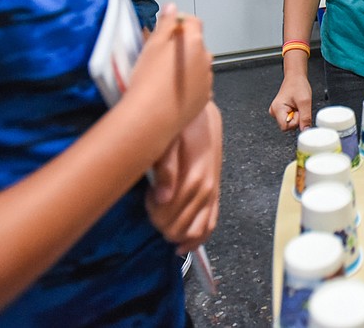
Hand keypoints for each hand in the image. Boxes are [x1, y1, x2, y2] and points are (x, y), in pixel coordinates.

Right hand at [128, 4, 213, 132]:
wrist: (151, 117)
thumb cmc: (148, 79)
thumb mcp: (152, 45)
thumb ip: (165, 24)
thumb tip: (172, 7)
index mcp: (194, 41)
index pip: (193, 22)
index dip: (179, 22)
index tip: (166, 30)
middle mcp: (206, 58)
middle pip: (196, 44)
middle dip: (182, 46)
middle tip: (160, 56)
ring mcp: (207, 79)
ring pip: (198, 65)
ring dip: (186, 65)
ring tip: (164, 76)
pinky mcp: (204, 98)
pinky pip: (198, 84)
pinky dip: (189, 83)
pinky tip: (171, 90)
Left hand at [147, 103, 222, 251]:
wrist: (204, 118)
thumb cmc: (184, 127)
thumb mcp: (169, 141)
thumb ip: (166, 169)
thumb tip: (161, 198)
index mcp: (194, 179)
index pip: (168, 214)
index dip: (152, 211)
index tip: (148, 195)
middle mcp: (206, 191)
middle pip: (178, 226)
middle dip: (160, 222)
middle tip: (153, 204)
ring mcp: (212, 194)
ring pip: (196, 231)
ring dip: (177, 234)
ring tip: (163, 221)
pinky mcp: (216, 195)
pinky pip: (210, 224)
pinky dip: (198, 239)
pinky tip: (184, 245)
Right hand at [269, 71, 312, 131]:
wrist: (295, 77)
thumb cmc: (298, 85)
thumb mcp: (305, 102)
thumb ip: (305, 118)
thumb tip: (305, 131)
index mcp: (277, 109)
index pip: (286, 127)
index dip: (295, 121)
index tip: (299, 111)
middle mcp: (274, 112)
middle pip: (288, 126)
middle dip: (297, 119)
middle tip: (299, 107)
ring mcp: (277, 112)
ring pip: (289, 123)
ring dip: (296, 116)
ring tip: (297, 105)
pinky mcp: (280, 112)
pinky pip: (290, 119)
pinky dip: (295, 114)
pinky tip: (295, 106)